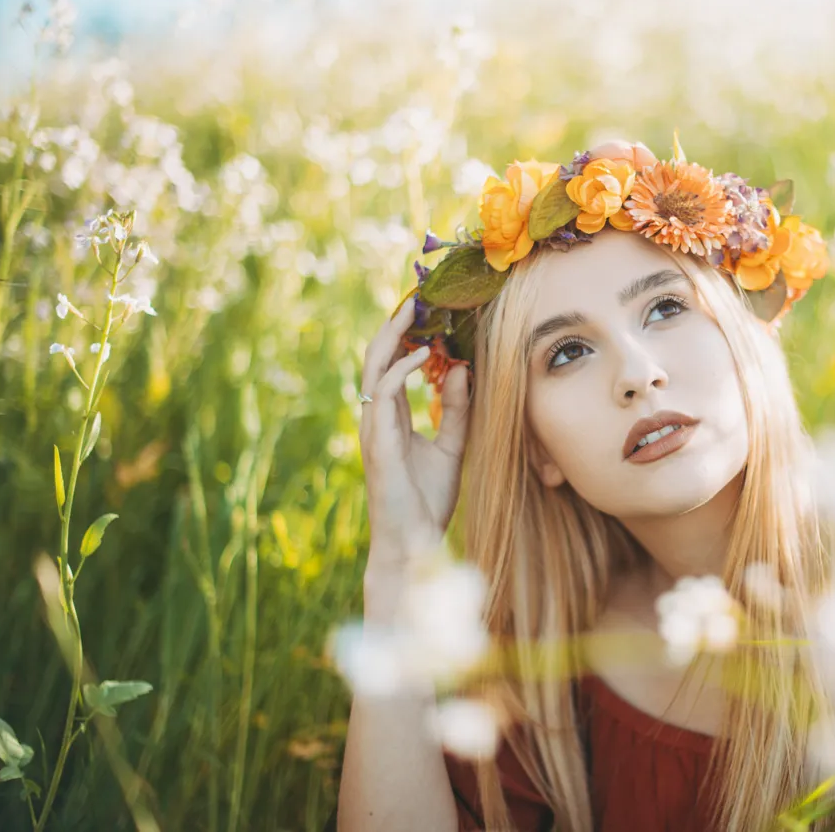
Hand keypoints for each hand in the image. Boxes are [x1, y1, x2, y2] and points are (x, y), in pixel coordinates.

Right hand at [358, 302, 471, 573]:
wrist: (416, 541)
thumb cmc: (429, 499)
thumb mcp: (453, 445)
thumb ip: (456, 409)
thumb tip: (461, 369)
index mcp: (391, 417)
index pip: (392, 363)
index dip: (405, 334)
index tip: (428, 308)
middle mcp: (377, 417)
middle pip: (377, 357)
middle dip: (395, 324)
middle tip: (418, 294)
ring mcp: (373, 428)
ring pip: (374, 367)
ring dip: (394, 335)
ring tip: (415, 309)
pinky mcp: (377, 441)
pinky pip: (383, 394)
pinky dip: (400, 369)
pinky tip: (423, 355)